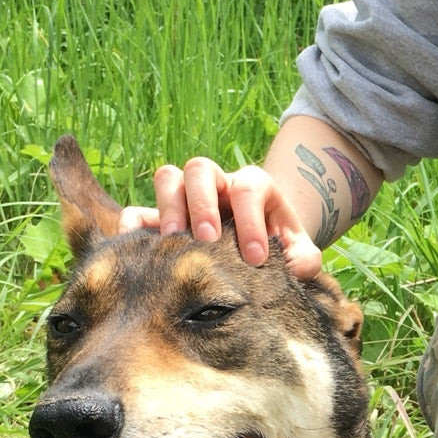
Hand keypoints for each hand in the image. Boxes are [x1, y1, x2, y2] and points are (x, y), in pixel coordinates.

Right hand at [118, 156, 322, 276]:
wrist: (260, 243)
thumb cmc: (278, 246)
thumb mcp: (298, 250)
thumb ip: (303, 259)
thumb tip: (294, 268)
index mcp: (253, 186)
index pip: (248, 188)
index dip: (250, 221)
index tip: (255, 258)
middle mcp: (217, 184)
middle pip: (199, 169)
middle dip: (202, 204)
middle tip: (207, 241)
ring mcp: (187, 197)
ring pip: (167, 178)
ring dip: (168, 208)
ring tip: (174, 244)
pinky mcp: (162, 218)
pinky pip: (138, 211)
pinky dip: (134, 227)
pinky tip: (139, 252)